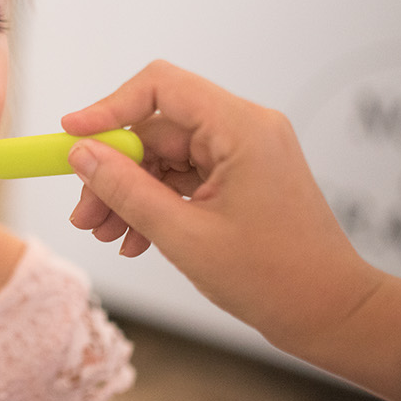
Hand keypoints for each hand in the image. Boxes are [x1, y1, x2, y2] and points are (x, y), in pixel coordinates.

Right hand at [61, 60, 380, 351]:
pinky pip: (182, 178)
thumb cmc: (273, 277)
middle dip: (112, 170)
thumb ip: (126, 189)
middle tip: (84, 213)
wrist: (330, 313)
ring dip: (128, 193)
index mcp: (240, 128)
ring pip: (163, 157)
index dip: (108, 107)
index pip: (160, 87)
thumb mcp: (183, 235)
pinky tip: (134, 240)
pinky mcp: (241, 177)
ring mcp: (243, 153)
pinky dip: (154, 204)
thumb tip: (81, 154)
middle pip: (155, 129)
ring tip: (104, 234)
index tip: (70, 135)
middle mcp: (244, 129)